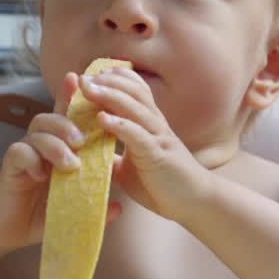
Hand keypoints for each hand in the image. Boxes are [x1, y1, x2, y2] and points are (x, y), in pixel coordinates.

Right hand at [0, 72, 121, 250]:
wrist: (1, 231)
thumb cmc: (35, 216)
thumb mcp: (69, 212)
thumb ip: (92, 207)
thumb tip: (119, 208)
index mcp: (55, 150)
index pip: (65, 119)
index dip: (70, 97)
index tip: (79, 81)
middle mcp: (38, 147)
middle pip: (50, 119)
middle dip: (67, 125)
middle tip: (81, 143)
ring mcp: (23, 155)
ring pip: (37, 132)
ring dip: (55, 144)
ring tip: (69, 165)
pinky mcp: (8, 168)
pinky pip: (19, 151)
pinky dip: (32, 159)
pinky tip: (39, 176)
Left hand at [79, 68, 211, 221]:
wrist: (194, 203)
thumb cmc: (164, 185)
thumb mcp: (131, 168)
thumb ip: (113, 157)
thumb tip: (90, 153)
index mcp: (150, 125)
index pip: (136, 91)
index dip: (116, 79)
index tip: (93, 74)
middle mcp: (156, 125)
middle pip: (133, 92)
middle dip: (108, 82)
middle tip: (84, 78)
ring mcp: (158, 138)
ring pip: (135, 108)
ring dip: (110, 96)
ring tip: (89, 89)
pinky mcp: (158, 155)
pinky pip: (138, 135)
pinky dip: (120, 124)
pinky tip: (102, 118)